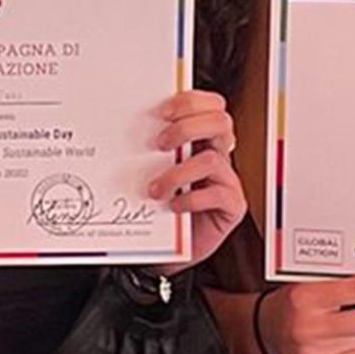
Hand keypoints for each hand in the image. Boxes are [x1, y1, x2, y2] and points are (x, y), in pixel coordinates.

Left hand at [148, 89, 245, 270]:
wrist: (169, 251)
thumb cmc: (158, 209)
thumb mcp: (151, 173)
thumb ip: (148, 152)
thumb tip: (122, 130)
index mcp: (201, 140)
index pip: (210, 105)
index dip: (191, 101)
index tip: (162, 111)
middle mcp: (218, 155)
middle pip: (220, 122)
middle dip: (188, 127)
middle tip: (160, 144)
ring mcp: (227, 180)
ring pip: (212, 160)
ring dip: (178, 172)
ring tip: (156, 189)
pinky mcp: (232, 205)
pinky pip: (217, 194)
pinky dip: (190, 199)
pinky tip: (173, 206)